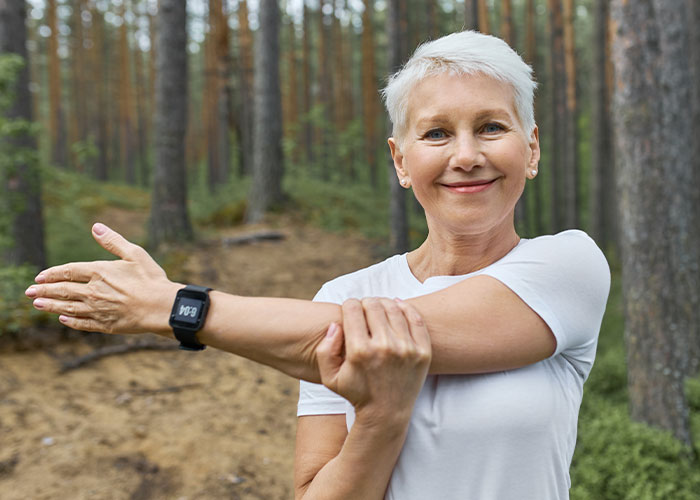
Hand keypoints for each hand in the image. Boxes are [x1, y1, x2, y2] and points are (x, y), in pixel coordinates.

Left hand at [25, 223, 179, 334]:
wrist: (162, 307)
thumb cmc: (151, 278)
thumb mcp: (134, 253)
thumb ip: (113, 241)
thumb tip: (96, 227)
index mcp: (99, 272)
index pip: (68, 271)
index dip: (52, 274)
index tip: (40, 277)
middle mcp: (93, 291)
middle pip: (62, 290)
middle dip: (44, 291)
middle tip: (29, 292)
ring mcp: (97, 310)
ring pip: (67, 308)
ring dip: (50, 306)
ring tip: (37, 305)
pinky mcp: (105, 325)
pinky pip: (82, 323)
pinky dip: (70, 321)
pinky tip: (62, 319)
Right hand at [315, 298, 431, 423]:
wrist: (387, 413)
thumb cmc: (356, 392)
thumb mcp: (330, 377)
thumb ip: (324, 350)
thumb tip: (335, 324)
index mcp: (359, 351)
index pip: (352, 309)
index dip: (348, 305)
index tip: (350, 310)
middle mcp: (384, 347)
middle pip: (373, 305)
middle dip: (365, 303)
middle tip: (364, 310)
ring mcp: (406, 349)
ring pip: (393, 308)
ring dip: (384, 304)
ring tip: (379, 309)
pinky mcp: (423, 351)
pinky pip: (415, 318)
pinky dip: (405, 308)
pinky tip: (397, 307)